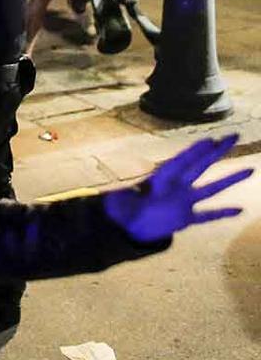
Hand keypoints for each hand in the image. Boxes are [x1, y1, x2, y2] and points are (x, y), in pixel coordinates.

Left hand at [103, 134, 252, 242]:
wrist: (127, 224)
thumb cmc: (122, 208)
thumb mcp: (118, 202)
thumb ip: (120, 200)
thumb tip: (112, 198)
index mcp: (160, 179)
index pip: (181, 162)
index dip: (194, 152)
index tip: (210, 140)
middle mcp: (176, 186)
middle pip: (200, 165)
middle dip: (216, 151)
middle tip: (233, 136)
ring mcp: (184, 201)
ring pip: (211, 189)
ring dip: (230, 179)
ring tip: (250, 169)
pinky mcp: (186, 218)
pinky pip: (208, 215)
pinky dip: (223, 213)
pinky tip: (240, 210)